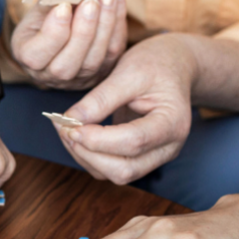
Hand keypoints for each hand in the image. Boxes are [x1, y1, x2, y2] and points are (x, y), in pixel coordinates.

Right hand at [11, 0, 126, 89]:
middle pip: (66, 65)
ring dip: (105, 25)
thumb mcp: (42, 4)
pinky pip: (113, 50)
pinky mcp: (103, 71)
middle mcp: (52, 75)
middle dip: (82, 32)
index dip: (53, 32)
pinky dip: (118, 21)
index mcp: (29, 58)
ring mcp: (79, 78)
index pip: (36, 56)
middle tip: (91, 2)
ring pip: (94, 60)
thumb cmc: (48, 13)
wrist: (66, 24)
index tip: (63, 6)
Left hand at [54, 33, 195, 184]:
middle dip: (89, 154)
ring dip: (86, 157)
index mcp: (172, 123)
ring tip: (66, 131)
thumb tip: (71, 121)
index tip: (71, 126)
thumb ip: (101, 98)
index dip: (98, 139)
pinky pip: (111, 169)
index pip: (134, 141)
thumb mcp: (129, 71)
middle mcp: (168, 147)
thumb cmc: (156, 64)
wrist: (173, 67)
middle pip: (126, 169)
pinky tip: (76, 136)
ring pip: (116, 174)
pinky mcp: (140, 158)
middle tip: (65, 130)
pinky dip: (89, 157)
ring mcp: (155, 156)